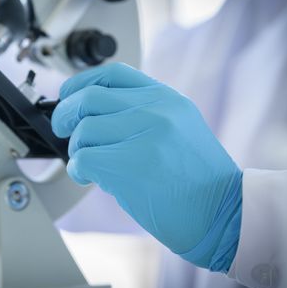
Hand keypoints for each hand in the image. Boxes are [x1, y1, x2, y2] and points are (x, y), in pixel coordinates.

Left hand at [52, 63, 241, 270]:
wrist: (225, 214)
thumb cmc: (197, 179)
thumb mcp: (177, 128)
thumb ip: (140, 114)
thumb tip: (90, 115)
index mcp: (166, 98)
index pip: (112, 73)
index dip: (80, 82)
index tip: (67, 95)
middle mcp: (156, 110)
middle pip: (88, 98)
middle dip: (64, 114)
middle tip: (61, 129)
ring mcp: (145, 135)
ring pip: (83, 130)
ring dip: (75, 149)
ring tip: (87, 163)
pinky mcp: (132, 165)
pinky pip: (84, 159)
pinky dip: (78, 169)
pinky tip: (89, 177)